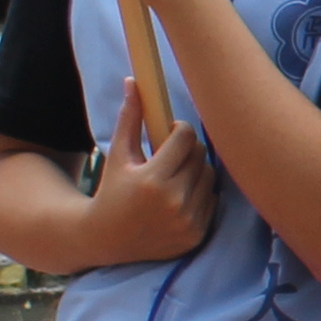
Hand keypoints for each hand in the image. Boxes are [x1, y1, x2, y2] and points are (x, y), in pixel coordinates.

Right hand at [68, 122, 216, 267]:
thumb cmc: (112, 190)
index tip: (170, 132)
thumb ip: (130, 118)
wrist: (107, 239)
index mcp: (151, 180)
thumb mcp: (117, 154)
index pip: (186, 138)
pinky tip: (180, 197)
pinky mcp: (196, 235)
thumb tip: (134, 81)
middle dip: (188, 149)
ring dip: (197, 170)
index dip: (180, 129)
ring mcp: (186, 221)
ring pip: (210, 176)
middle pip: (200, 156)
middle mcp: (172, 202)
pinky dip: (200, 194)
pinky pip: (213, 200)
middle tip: (173, 154)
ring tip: (176, 175)